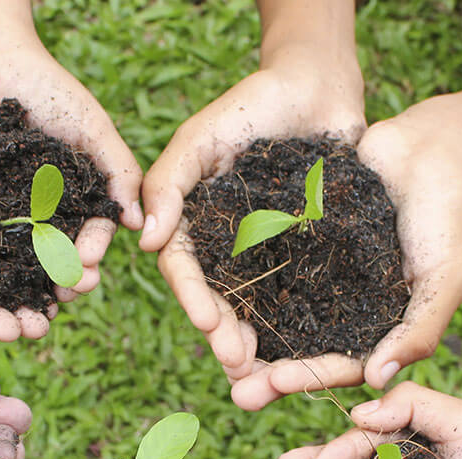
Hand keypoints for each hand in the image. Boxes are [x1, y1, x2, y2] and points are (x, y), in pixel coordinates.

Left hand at [0, 7, 141, 311]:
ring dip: (31, 286)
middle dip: (65, 275)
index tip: (89, 265)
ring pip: (22, 257)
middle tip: (67, 291)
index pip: (91, 231)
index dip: (91, 250)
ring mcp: (8, 209)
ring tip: (36, 305)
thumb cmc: (45, 85)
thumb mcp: (91, 126)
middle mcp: (45, 207)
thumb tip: (139, 225)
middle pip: (59, 252)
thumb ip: (119, 170)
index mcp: (77, 192)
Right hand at [142, 49, 366, 409]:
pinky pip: (300, 291)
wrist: (317, 84)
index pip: (185, 270)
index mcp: (192, 222)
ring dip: (259, 340)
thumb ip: (167, 183)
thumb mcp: (201, 136)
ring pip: (257, 305)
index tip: (209, 325)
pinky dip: (301, 322)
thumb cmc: (251, 103)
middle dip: (225, 335)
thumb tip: (144, 243)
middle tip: (240, 364)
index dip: (194, 299)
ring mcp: (266, 249)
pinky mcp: (306, 249)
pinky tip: (313, 348)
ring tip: (269, 371)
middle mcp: (225, 243)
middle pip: (219, 299)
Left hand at [209, 97, 461, 407]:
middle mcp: (341, 308)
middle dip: (267, 372)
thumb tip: (375, 382)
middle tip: (235, 393)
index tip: (273, 384)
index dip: (308, 378)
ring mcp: (315, 275)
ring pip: (274, 313)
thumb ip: (419, 329)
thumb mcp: (445, 277)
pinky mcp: (294, 239)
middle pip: (300, 350)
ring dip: (246, 334)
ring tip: (213, 349)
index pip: (340, 366)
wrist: (430, 146)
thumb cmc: (449, 215)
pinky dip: (238, 280)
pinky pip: (261, 265)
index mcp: (376, 327)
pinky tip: (207, 290)